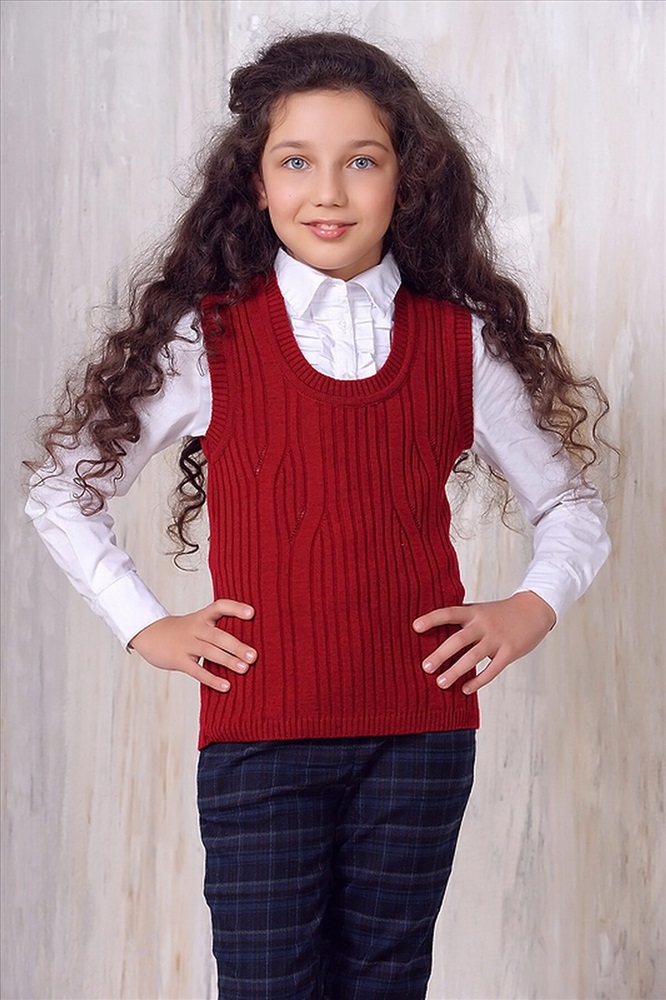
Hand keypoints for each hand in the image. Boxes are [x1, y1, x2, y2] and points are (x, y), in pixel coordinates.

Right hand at [129, 599, 255, 691]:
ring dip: (228, 660)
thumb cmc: (183, 632)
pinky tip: (226, 686)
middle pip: (218, 635)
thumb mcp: (198, 623)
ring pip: (209, 652)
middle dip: (236, 646)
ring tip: (244, 669)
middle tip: (254, 656)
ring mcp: (186, 644)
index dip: (236, 608)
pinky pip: (197, 670)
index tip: (252, 614)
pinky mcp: (178, 659)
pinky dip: (212, 679)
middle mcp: (195, 628)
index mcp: (202, 617)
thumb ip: (218, 631)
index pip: (220, 607)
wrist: (149, 634)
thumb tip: (248, 648)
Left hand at [413, 591, 555, 694]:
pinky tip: (465, 689)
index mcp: (474, 611)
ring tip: (440, 683)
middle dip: (441, 654)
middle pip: (459, 639)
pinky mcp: (509, 652)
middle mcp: (483, 624)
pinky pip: (492, 669)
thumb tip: (434, 633)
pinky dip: (478, 681)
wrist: (534, 610)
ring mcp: (497, 638)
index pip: (449, 612)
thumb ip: (462, 619)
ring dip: (456, 671)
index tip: (415, 627)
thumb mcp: (481, 610)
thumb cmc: (500, 613)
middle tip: (425, 667)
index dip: (432, 618)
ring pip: (473, 656)